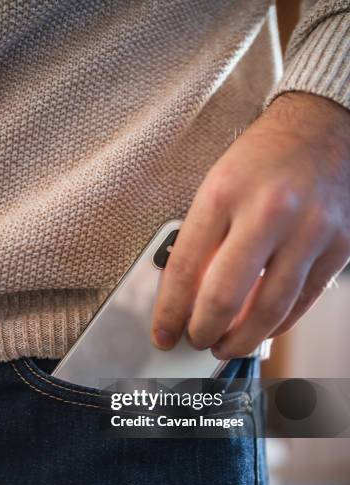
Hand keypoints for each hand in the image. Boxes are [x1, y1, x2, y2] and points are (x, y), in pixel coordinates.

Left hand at [151, 92, 349, 358]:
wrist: (325, 126)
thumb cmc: (264, 158)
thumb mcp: (218, 185)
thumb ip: (203, 240)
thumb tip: (187, 297)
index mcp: (224, 193)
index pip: (184, 269)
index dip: (169, 312)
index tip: (162, 334)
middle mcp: (268, 212)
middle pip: (224, 297)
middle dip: (203, 332)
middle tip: (196, 340)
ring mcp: (309, 232)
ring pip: (267, 310)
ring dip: (240, 341)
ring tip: (225, 346)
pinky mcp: (338, 248)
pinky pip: (301, 304)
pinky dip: (275, 326)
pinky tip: (260, 330)